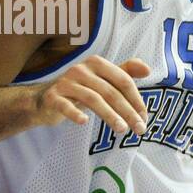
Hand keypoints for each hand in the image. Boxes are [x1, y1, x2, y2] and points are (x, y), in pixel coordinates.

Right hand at [31, 56, 150, 136]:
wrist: (44, 99)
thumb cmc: (79, 90)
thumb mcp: (101, 79)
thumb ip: (124, 72)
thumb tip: (148, 69)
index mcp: (96, 63)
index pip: (122, 81)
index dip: (136, 99)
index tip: (145, 117)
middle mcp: (81, 69)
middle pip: (110, 91)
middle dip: (128, 111)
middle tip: (140, 129)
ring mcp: (65, 83)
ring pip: (92, 99)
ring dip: (110, 115)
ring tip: (122, 130)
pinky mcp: (52, 97)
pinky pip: (65, 106)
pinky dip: (74, 114)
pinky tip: (84, 123)